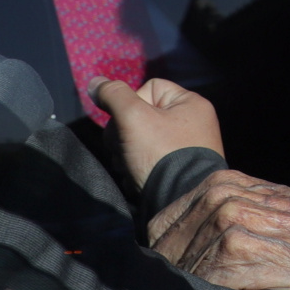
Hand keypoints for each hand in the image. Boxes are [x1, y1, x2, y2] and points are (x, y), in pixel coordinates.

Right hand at [91, 76, 222, 185]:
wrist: (180, 205)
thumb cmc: (161, 156)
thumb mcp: (133, 117)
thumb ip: (113, 95)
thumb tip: (96, 83)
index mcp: (192, 104)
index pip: (150, 87)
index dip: (131, 104)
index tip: (129, 123)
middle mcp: (193, 124)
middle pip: (141, 115)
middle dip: (124, 134)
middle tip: (124, 149)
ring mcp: (185, 149)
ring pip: (139, 139)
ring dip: (126, 153)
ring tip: (130, 167)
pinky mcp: (176, 172)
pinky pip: (147, 161)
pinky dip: (137, 169)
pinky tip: (136, 179)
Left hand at [146, 169, 289, 289]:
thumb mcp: (264, 204)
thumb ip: (223, 212)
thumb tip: (182, 243)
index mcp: (220, 183)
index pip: (160, 224)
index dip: (164, 252)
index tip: (174, 273)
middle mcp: (221, 199)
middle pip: (166, 248)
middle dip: (173, 274)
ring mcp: (230, 226)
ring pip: (184, 268)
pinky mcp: (242, 256)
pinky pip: (206, 283)